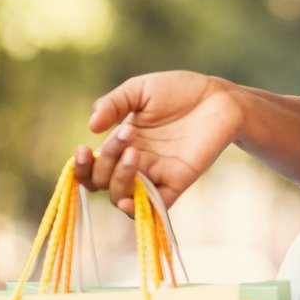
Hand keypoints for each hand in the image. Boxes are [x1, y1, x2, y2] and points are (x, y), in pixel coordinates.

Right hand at [76, 72, 244, 214]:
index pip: (91, 168)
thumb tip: (91, 127)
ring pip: (122, 196)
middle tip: (128, 132)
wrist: (218, 97)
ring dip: (120, 178)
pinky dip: (139, 209)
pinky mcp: (177, 181)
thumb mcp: (139, 90)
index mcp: (121, 144)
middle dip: (106, 161)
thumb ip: (113, 104)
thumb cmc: (179, 91)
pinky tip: (129, 202)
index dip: (80, 166)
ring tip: (135, 151)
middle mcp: (135, 163)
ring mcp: (156, 174)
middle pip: (103, 182)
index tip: (81, 149)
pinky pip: (154, 206)